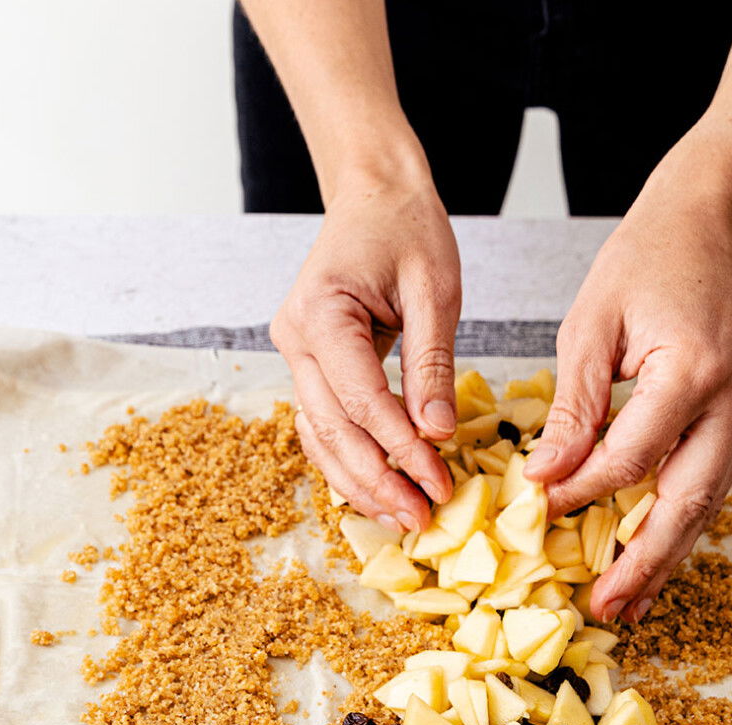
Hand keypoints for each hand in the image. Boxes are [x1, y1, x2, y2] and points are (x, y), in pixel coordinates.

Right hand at [272, 178, 460, 531]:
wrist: (373, 196)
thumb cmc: (407, 229)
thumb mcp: (434, 290)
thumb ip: (432, 364)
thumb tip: (435, 434)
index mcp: (320, 313)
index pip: (361, 399)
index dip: (398, 448)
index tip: (437, 483)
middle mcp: (294, 339)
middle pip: (331, 429)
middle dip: (376, 480)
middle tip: (419, 519)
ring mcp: (294, 355)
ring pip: (319, 437)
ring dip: (358, 482)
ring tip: (401, 518)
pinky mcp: (307, 367)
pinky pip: (322, 425)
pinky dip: (348, 460)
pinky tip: (378, 490)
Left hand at [525, 162, 731, 623]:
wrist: (708, 223)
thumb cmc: (643, 261)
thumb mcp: (589, 327)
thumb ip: (572, 406)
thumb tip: (545, 474)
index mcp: (690, 371)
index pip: (630, 458)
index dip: (581, 491)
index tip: (538, 510)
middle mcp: (729, 398)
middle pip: (687, 499)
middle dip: (646, 559)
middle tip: (606, 605)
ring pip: (706, 501)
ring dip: (667, 555)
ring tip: (630, 602)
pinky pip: (705, 480)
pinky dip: (677, 522)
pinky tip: (650, 553)